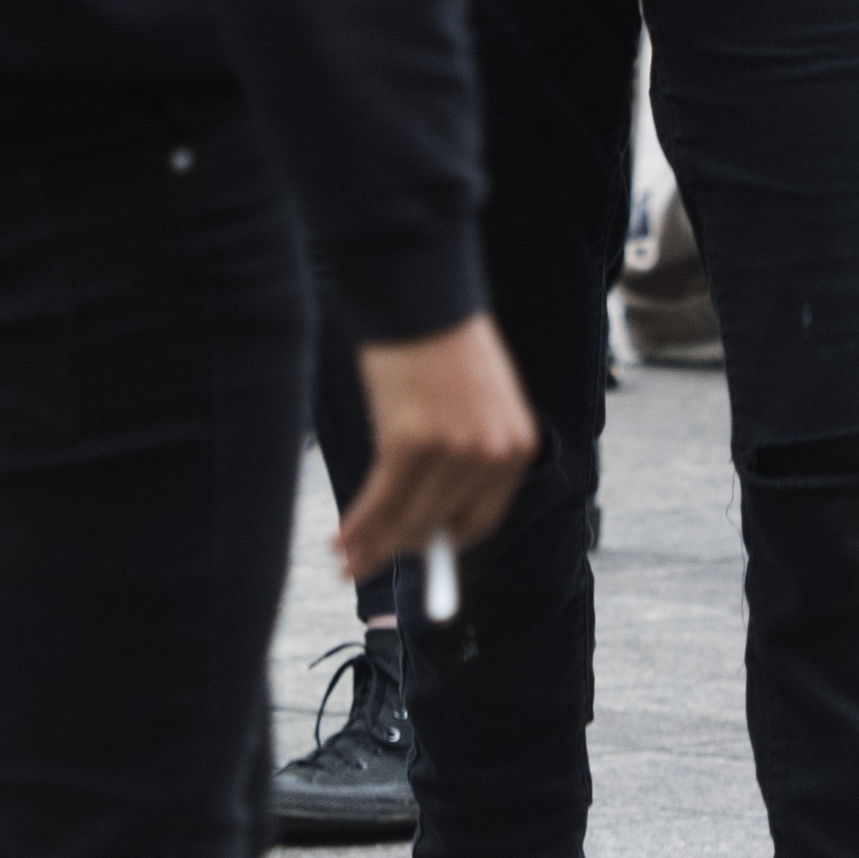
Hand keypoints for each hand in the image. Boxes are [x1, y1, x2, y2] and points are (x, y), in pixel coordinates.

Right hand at [336, 314, 538, 585]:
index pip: (480, 521)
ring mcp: (453, 451)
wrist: (421, 292)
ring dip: (371, 544)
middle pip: (438, 527)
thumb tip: (423, 515)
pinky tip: (342, 538)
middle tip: (363, 565)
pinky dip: (360, 523)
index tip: (414, 552)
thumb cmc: (441, 343)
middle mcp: (491, 454)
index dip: (442, 543)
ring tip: (344, 559)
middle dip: (398, 549)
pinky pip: (382, 499)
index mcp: (516, 447)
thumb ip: (460, 457)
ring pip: (406, 519)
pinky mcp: (411, 441)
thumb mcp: (474, 404)